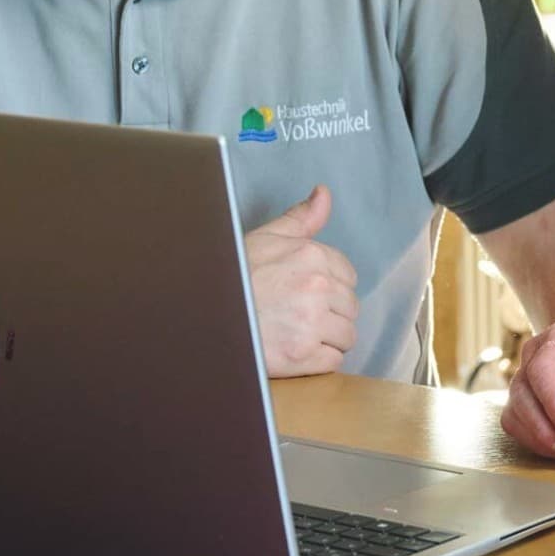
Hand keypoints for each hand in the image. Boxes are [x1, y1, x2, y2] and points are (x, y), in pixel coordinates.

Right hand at [244, 185, 359, 376]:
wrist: (204, 315)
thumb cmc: (234, 276)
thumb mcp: (266, 239)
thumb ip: (300, 219)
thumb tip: (323, 194)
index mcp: (312, 256)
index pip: (348, 277)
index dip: (331, 288)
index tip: (309, 294)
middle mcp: (317, 287)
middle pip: (350, 308)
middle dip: (331, 314)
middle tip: (300, 316)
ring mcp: (311, 323)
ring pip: (346, 336)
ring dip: (327, 339)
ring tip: (298, 334)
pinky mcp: (302, 356)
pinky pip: (333, 362)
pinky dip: (318, 361)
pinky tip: (296, 351)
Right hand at [500, 320, 554, 463]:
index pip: (543, 368)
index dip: (552, 402)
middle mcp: (540, 355)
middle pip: (522, 393)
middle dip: (545, 429)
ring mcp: (530, 381)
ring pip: (515, 414)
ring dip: (543, 441)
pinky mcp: (528, 406)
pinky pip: (518, 429)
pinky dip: (540, 446)